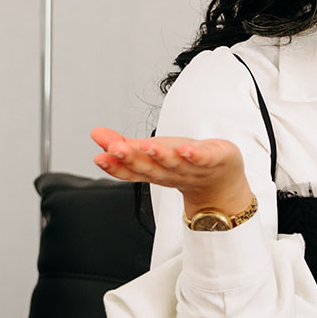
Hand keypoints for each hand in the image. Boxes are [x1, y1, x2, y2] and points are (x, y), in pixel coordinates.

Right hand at [90, 127, 253, 217]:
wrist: (220, 183)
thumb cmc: (183, 163)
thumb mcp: (151, 153)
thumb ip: (124, 145)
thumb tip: (95, 134)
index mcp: (153, 171)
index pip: (130, 171)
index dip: (114, 165)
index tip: (99, 156)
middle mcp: (169, 173)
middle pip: (148, 168)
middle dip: (131, 158)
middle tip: (115, 149)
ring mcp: (191, 169)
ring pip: (173, 164)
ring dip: (160, 156)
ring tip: (148, 146)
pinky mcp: (212, 161)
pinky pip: (203, 159)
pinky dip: (195, 155)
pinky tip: (186, 149)